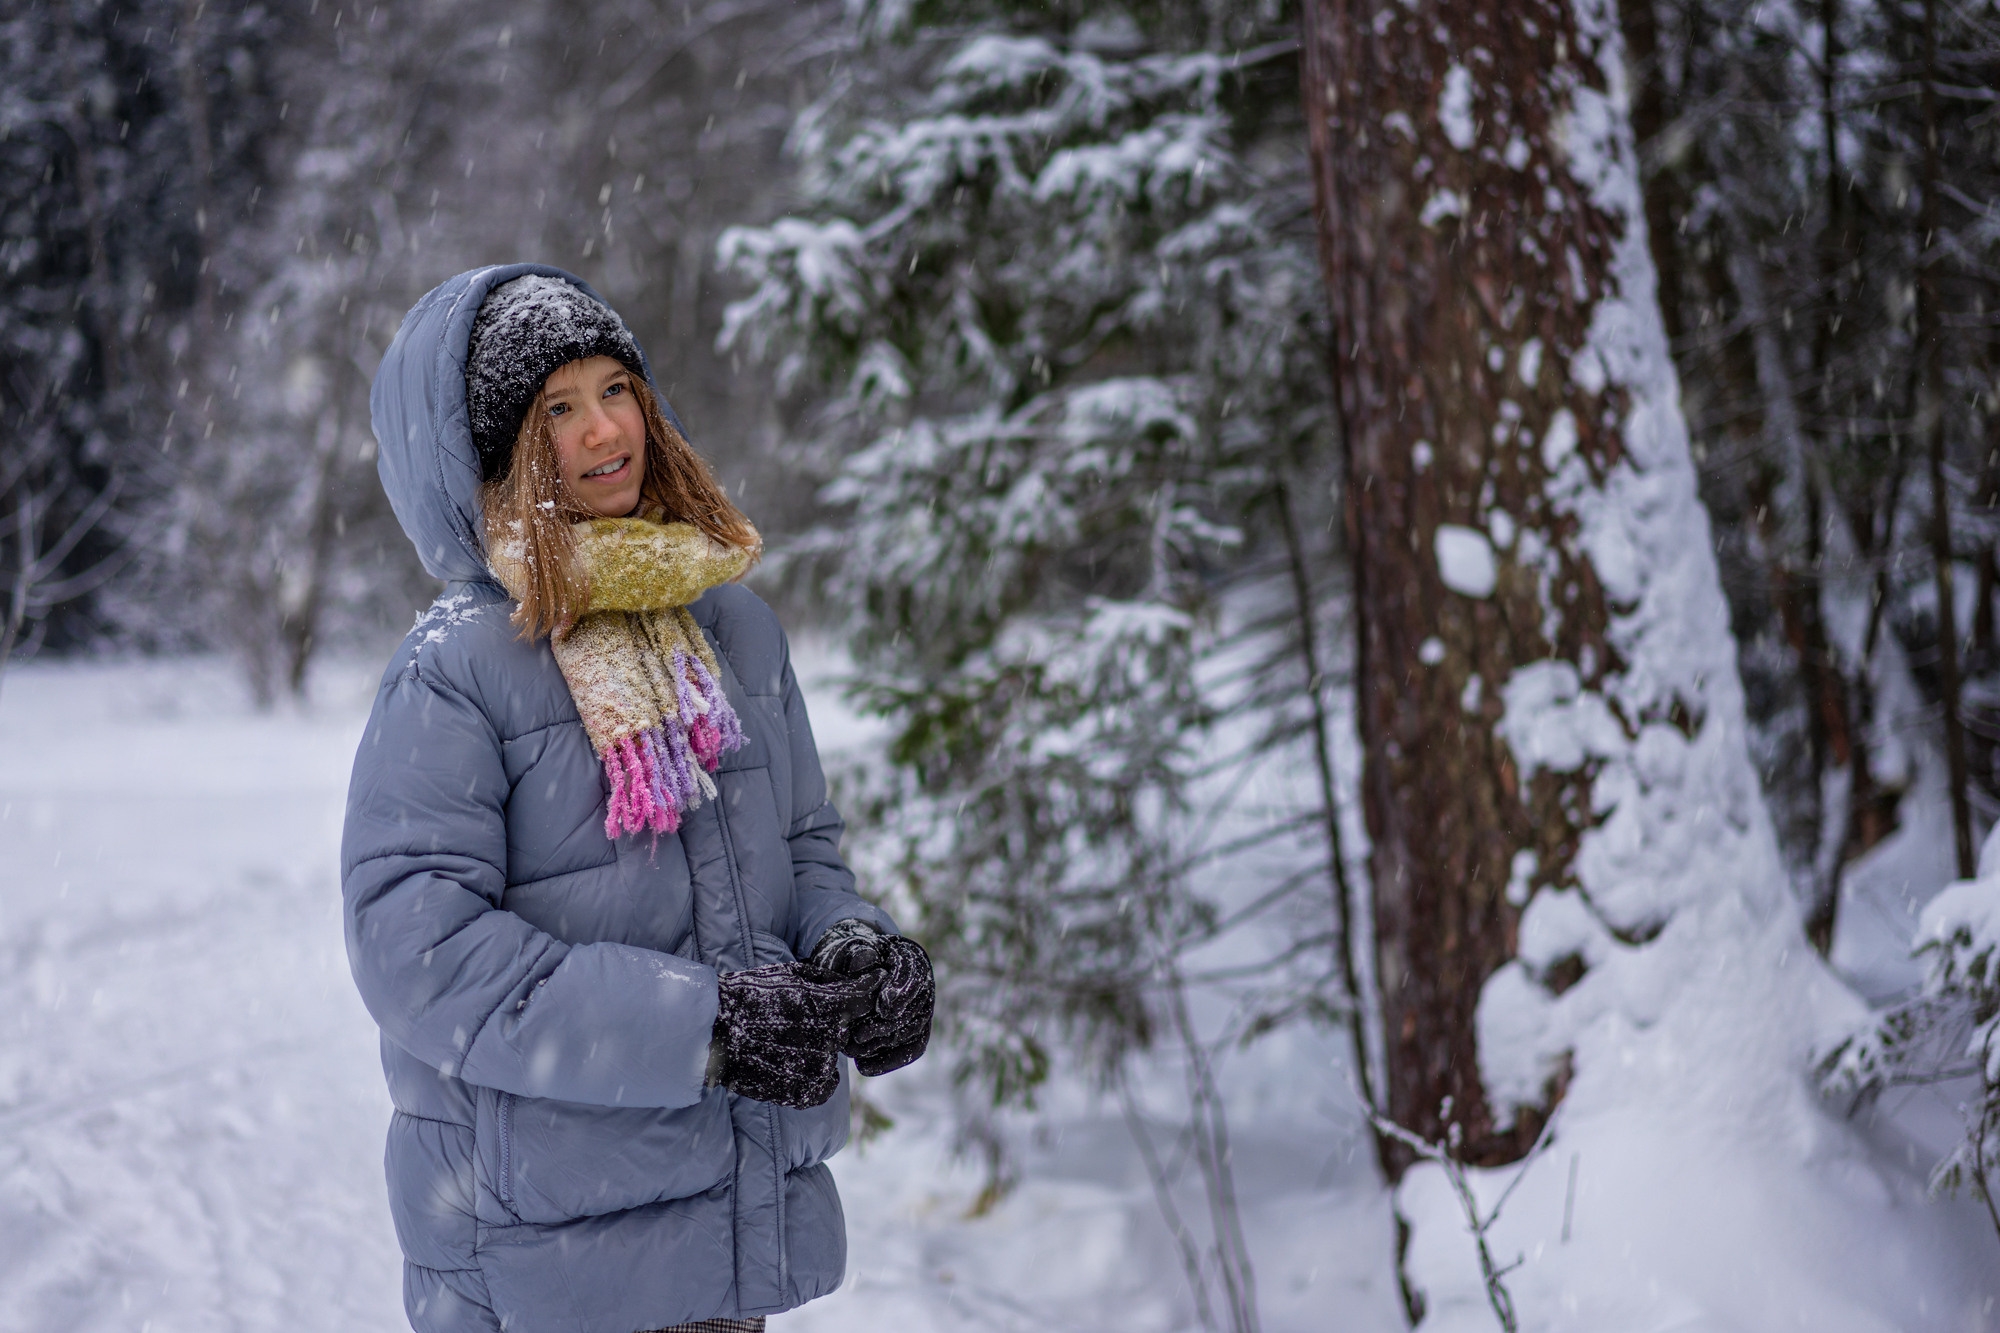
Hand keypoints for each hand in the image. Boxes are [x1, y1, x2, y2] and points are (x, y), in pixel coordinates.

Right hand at [708, 962, 879, 1108]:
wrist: (713, 1032)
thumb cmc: (749, 995)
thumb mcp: (788, 972)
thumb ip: (826, 977)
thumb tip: (853, 981)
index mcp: (826, 1004)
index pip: (863, 999)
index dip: (864, 992)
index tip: (863, 989)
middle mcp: (826, 1037)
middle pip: (845, 1030)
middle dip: (831, 1023)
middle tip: (802, 1019)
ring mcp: (814, 1068)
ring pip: (834, 1058)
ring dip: (820, 1051)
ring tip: (790, 1043)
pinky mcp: (801, 1092)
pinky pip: (824, 1087)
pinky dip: (816, 1078)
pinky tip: (795, 1066)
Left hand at [811, 923, 933, 1077]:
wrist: (848, 970)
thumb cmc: (849, 958)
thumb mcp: (848, 950)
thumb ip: (856, 955)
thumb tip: (866, 959)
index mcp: (910, 958)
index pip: (914, 974)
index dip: (903, 993)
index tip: (885, 1008)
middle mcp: (923, 984)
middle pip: (912, 1010)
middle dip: (885, 1026)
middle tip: (859, 1035)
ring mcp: (920, 1010)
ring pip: (911, 1033)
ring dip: (882, 1046)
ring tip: (853, 1050)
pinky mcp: (913, 1031)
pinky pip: (910, 1050)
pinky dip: (889, 1061)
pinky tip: (864, 1067)